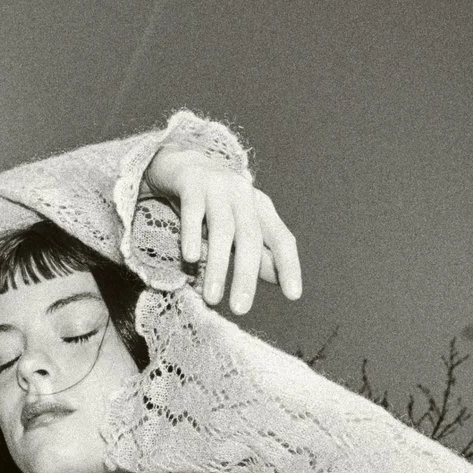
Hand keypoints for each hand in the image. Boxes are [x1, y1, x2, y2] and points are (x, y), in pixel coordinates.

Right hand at [143, 144, 301, 313]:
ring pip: (222, 229)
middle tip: (241, 309)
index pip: (281, 239)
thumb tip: (278, 279)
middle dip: (247, 276)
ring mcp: (217, 186)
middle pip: (250, 238)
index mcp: (260, 208)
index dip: (290, 266)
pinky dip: (192, 235)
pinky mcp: (190, 182)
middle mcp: (243, 194)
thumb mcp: (237, 228)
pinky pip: (192, 211)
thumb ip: (256, 252)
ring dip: (218, 265)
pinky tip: (191, 258)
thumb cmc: (212, 204)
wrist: (179, 163)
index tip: (294, 296)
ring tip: (213, 298)